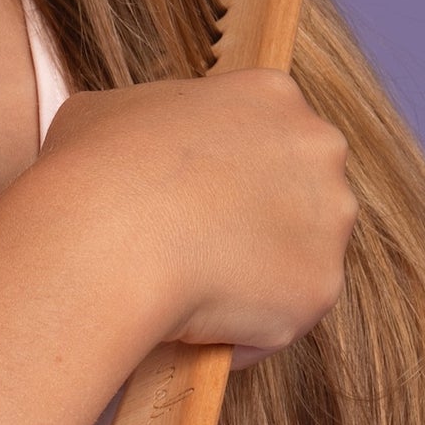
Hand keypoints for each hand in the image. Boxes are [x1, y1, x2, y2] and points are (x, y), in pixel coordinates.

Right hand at [34, 69, 354, 362]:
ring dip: (255, 273)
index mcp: (270, 95)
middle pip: (299, 189)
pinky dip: (244, 329)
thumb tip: (123, 146)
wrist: (111, 239)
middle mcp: (317, 148)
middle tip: (199, 245)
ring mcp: (328, 219)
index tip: (193, 198)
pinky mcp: (321, 286)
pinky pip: (282, 316)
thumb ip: (140, 122)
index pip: (265, 134)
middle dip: (258, 218)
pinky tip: (198, 327)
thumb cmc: (96, 170)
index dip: (227, 170)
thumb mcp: (101, 114)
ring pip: (296, 255)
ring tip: (194, 290)